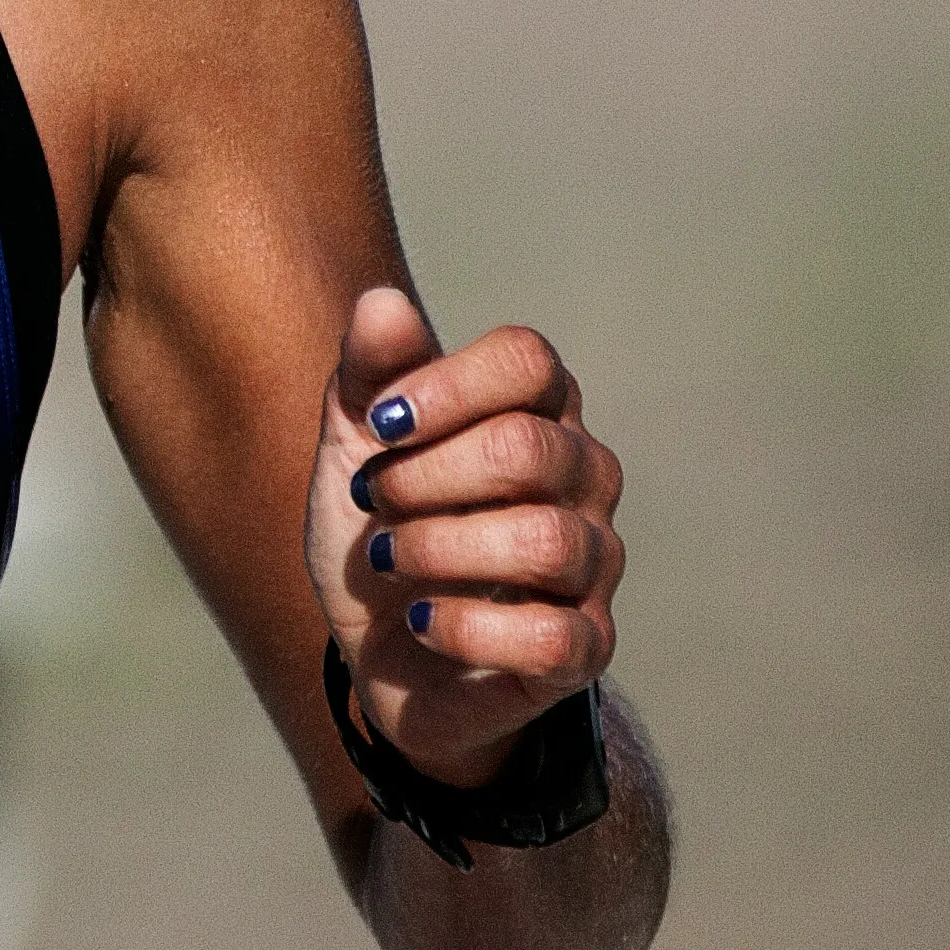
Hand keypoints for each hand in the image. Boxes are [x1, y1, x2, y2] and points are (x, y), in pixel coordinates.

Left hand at [302, 287, 623, 792]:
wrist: (383, 648)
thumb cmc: (382, 525)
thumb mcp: (355, 445)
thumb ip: (370, 373)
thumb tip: (381, 302)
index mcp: (539, 410)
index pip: (526, 360)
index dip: (443, 387)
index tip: (377, 426)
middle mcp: (585, 478)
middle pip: (526, 448)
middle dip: (424, 477)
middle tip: (374, 500)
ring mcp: (594, 564)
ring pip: (543, 541)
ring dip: (438, 549)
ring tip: (388, 560)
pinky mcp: (585, 647)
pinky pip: (549, 635)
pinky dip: (463, 628)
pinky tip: (419, 621)